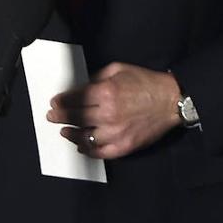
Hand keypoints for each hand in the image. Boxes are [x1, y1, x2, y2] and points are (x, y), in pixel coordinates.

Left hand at [47, 62, 181, 159]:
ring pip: (85, 137)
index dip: (62, 101)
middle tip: (51, 116)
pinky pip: (100, 152)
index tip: (54, 103)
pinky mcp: (124, 147)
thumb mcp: (119, 69)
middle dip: (60, 117)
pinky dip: (87, 150)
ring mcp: (116, 133)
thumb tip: (81, 89)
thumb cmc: (145, 81)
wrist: (170, 101)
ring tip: (64, 131)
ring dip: (71, 134)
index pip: (75, 99)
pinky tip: (80, 146)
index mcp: (106, 92)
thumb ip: (97, 77)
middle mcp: (108, 114)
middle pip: (76, 118)